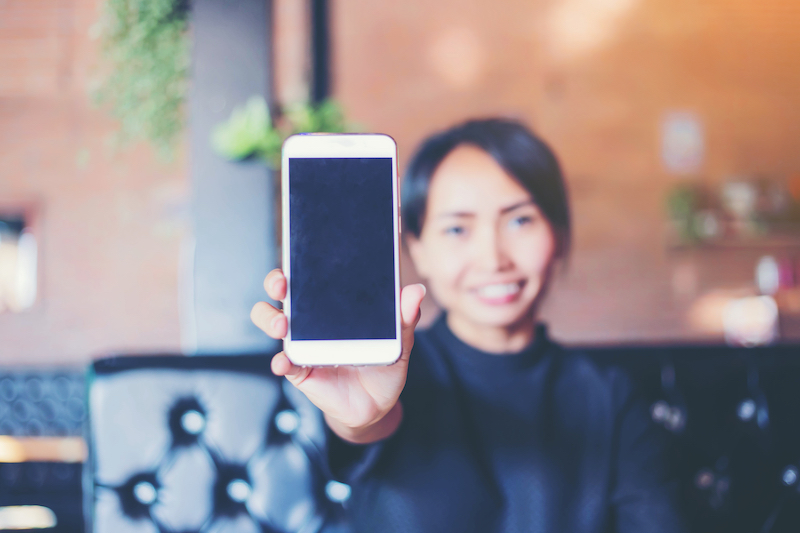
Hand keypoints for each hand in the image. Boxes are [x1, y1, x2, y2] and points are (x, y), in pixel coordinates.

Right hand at [251, 269, 425, 443]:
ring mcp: (302, 343)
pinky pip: (283, 363)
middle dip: (275, 281)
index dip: (300, 261)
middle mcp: (311, 319)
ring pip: (273, 322)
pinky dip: (280, 362)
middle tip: (282, 284)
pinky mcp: (299, 370)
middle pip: (282, 292)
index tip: (300, 253)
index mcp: (333, 304)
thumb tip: (415, 290)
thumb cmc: (382, 364)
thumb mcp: (399, 340)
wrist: (377, 404)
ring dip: (270, 319)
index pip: (311, 275)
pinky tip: (283, 362)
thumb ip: (404, 317)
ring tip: (282, 325)